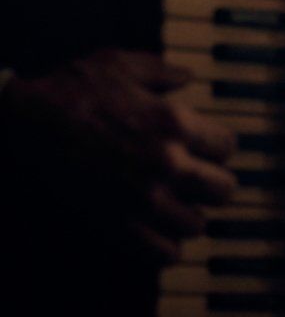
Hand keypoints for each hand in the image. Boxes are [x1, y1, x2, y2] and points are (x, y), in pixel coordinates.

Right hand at [0, 49, 236, 261]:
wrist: (23, 120)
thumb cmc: (71, 88)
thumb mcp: (122, 63)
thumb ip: (162, 71)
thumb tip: (186, 76)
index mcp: (175, 123)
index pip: (229, 147)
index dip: (217, 146)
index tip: (205, 147)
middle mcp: (167, 164)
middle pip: (224, 190)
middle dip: (213, 182)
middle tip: (198, 178)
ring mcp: (142, 198)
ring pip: (198, 224)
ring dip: (190, 214)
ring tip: (178, 204)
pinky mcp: (116, 224)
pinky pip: (163, 253)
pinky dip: (165, 246)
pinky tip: (157, 229)